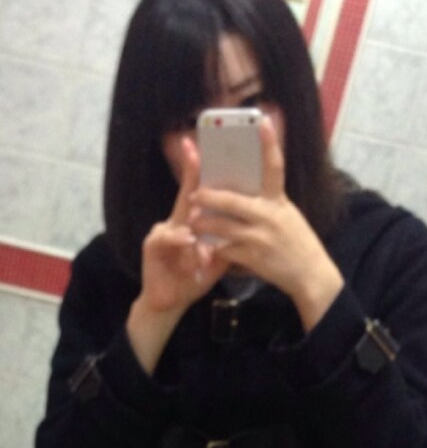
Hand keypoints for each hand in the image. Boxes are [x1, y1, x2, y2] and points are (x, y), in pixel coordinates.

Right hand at [138, 137, 229, 315]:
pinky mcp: (152, 246)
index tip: (213, 146)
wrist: (170, 301)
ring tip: (208, 212)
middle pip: (187, 194)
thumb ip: (230, 240)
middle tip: (196, 152)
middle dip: (190, 172)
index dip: (206, 171)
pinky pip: (166, 238)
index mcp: (194, 222)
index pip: (203, 194)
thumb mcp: (218, 258)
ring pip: (179, 217)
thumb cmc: (194, 276)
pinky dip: (179, 239)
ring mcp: (163, 231)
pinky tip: (188, 238)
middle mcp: (176, 221)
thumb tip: (253, 224)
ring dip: (193, 219)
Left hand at [189, 116, 344, 330]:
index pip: (275, 167)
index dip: (270, 143)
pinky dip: (214, 248)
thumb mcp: (289, 217)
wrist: (311, 276)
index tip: (263, 121)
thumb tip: (249, 188)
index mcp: (279, 202)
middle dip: (208, 196)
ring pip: (222, 226)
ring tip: (192, 221)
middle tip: (193, 193)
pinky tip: (205, 247)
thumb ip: (270, 203)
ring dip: (204, 223)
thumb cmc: (299, 245)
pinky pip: (226, 249)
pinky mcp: (253, 257)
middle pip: (231, 200)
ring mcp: (260, 238)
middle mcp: (269, 217)